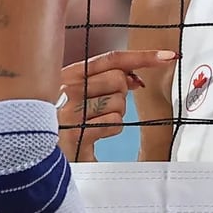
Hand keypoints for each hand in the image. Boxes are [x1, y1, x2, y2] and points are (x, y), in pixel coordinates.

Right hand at [56, 49, 176, 161]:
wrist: (44, 156)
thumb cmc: (67, 122)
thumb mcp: (83, 96)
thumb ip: (106, 81)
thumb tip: (134, 76)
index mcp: (68, 74)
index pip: (111, 59)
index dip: (142, 56)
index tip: (168, 56)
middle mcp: (65, 88)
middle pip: (118, 79)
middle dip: (121, 95)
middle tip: (104, 108)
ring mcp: (69, 110)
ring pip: (118, 103)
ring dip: (116, 115)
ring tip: (95, 123)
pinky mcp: (76, 132)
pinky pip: (114, 123)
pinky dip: (111, 130)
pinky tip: (95, 135)